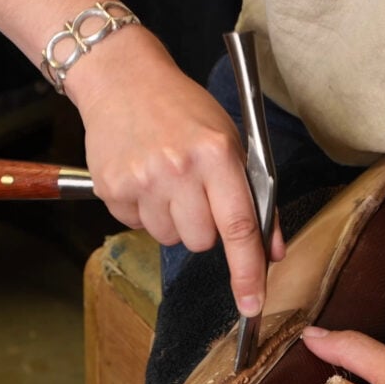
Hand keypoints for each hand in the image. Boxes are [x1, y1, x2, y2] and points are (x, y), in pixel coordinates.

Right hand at [69, 29, 284, 314]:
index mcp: (217, 154)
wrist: (123, 80)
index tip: (252, 304)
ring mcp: (141, 180)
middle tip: (197, 192)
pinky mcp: (111, 188)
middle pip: (202, 241)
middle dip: (205, 228)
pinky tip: (144, 178)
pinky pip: (138, 226)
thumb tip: (273, 251)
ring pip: (170, 239)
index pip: (239, 227)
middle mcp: (178, 169)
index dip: (248, 272)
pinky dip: (146, 212)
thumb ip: (255, 200)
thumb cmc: (185, 110)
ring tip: (167, 180)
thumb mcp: (232, 143)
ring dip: (174, 221)